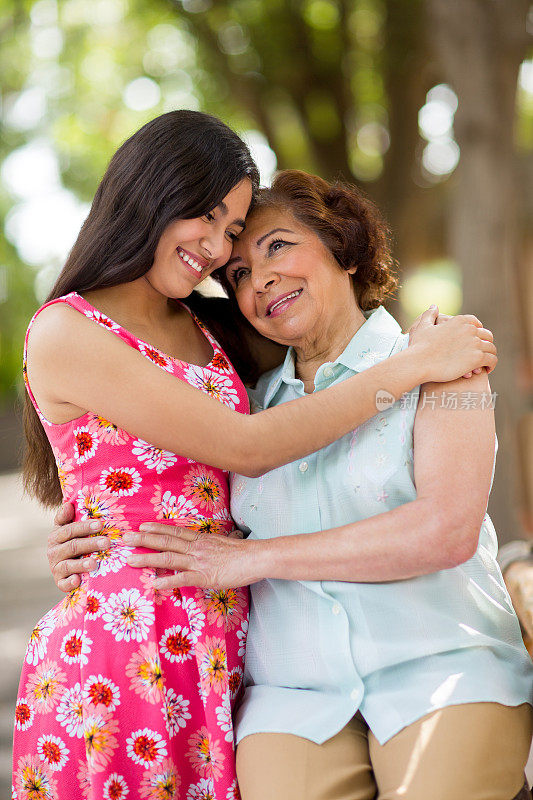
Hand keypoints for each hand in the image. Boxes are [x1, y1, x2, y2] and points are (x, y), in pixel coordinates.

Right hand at [48, 503, 109, 591]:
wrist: (65, 567)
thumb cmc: (71, 541)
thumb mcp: (67, 528)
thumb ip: (66, 517)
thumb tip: (68, 504)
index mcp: (56, 536)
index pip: (70, 530)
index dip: (85, 527)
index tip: (100, 524)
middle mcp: (54, 552)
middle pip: (73, 547)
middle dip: (90, 544)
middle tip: (107, 543)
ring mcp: (56, 568)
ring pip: (68, 565)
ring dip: (81, 564)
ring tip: (95, 562)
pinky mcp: (60, 582)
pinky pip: (63, 584)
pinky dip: (70, 583)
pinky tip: (78, 580)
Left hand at [123, 523, 259, 589]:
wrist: (255, 558)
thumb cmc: (242, 552)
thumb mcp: (222, 543)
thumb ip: (209, 545)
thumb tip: (203, 546)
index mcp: (200, 539)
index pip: (174, 531)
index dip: (155, 528)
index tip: (140, 526)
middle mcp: (195, 547)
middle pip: (165, 541)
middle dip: (143, 539)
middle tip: (124, 538)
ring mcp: (198, 561)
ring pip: (168, 558)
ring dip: (147, 558)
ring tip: (130, 560)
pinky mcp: (204, 576)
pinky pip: (182, 579)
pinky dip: (167, 581)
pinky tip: (154, 584)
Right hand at [407, 306, 485, 377]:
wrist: (419, 362)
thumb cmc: (418, 346)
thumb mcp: (422, 326)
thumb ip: (429, 315)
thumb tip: (434, 306)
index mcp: (459, 321)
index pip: (476, 323)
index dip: (477, 332)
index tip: (476, 340)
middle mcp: (469, 329)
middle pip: (487, 336)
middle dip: (485, 344)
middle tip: (481, 354)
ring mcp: (475, 343)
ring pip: (491, 349)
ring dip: (489, 356)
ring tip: (484, 365)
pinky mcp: (477, 358)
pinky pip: (492, 360)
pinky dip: (491, 365)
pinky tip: (487, 370)